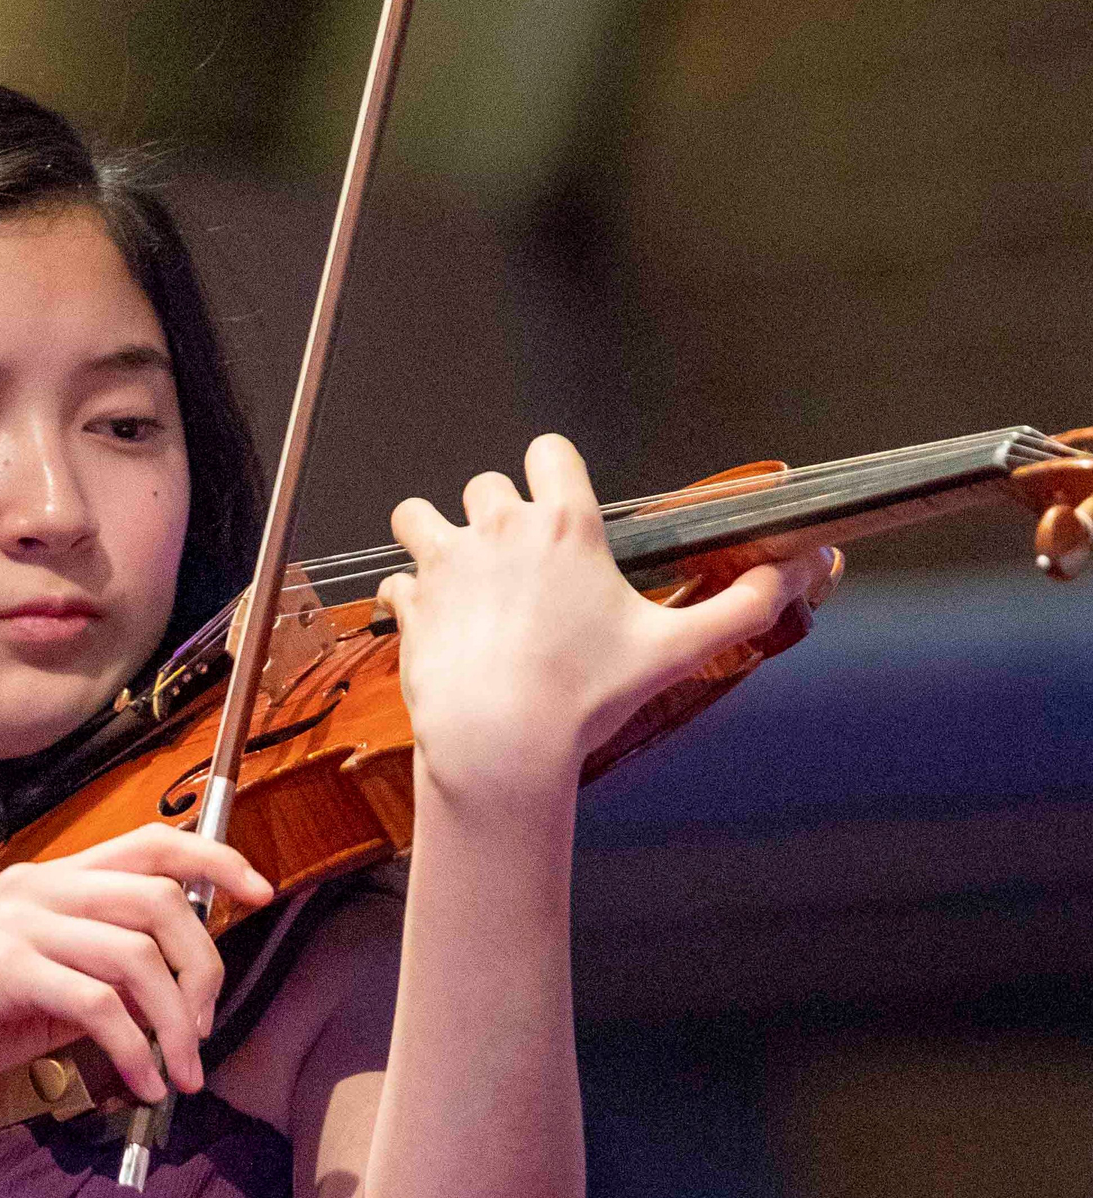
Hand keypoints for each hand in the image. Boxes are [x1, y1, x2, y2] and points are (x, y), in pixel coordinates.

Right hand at [0, 825, 274, 1108]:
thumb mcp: (40, 982)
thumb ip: (100, 971)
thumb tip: (174, 992)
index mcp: (51, 880)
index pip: (150, 842)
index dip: (215, 860)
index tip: (261, 891)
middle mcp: (39, 888)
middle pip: (159, 900)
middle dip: (204, 968)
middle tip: (206, 1030)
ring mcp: (19, 924)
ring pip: (136, 957)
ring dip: (174, 1025)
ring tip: (178, 1074)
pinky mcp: (2, 970)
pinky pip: (97, 1005)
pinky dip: (132, 1050)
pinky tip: (138, 1083)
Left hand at [378, 433, 833, 793]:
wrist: (502, 745)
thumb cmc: (588, 699)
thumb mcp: (676, 650)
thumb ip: (741, 607)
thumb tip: (802, 572)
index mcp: (564, 526)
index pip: (549, 451)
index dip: (552, 472)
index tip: (557, 504)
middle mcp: (500, 529)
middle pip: (487, 483)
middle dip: (498, 514)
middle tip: (515, 564)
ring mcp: (446, 563)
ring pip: (418, 514)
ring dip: (433, 534)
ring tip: (456, 574)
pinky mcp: (411, 603)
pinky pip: (396, 579)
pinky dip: (409, 596)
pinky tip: (432, 623)